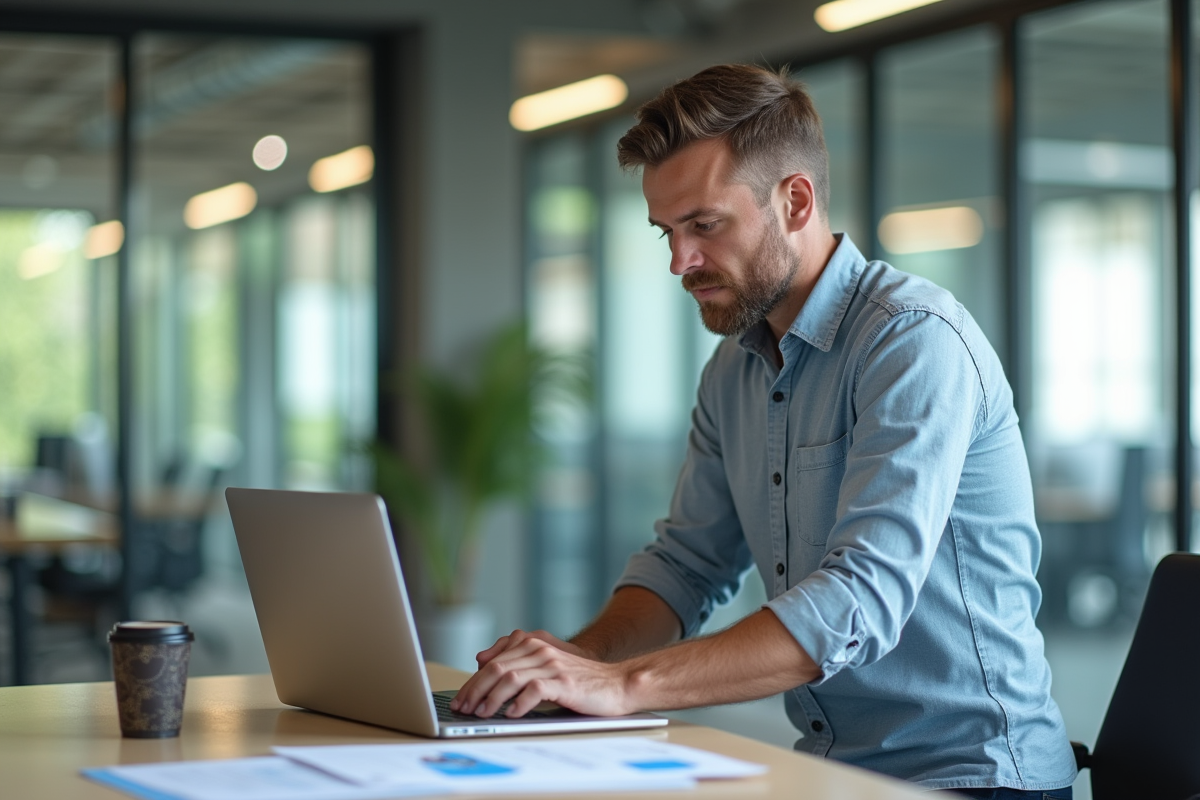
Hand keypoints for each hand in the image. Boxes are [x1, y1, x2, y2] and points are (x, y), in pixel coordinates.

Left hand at [449, 634, 635, 718]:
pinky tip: (512, 714)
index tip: (461, 699)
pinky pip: (535, 689)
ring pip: (511, 678)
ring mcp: (552, 665)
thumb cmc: (579, 681)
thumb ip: (517, 663)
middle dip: (475, 691)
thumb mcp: (545, 668)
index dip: (473, 681)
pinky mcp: (564, 681)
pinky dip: (519, 703)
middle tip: (464, 709)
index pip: (493, 662)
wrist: (615, 684)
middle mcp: (540, 651)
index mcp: (533, 645)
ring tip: (483, 714)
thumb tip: (481, 662)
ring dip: (492, 698)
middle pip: (497, 669)